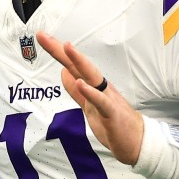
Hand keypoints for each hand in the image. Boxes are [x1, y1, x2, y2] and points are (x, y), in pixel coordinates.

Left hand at [36, 31, 143, 163]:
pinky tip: (81, 83)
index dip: (57, 52)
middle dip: (62, 50)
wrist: (137, 141)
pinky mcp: (112, 113)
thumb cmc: (114, 122)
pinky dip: (91, 92)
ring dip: (79, 61)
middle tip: (43, 36)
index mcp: (93, 86)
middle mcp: (100, 87)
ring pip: (92, 76)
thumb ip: (76, 91)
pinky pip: (101, 101)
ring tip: (67, 47)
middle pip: (78, 65)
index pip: (71, 65)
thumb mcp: (88, 106)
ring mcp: (107, 98)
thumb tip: (63, 73)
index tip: (41, 37)